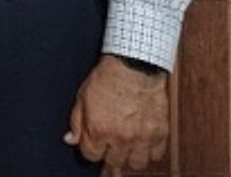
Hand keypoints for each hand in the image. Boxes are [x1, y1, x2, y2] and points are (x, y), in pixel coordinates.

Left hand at [66, 54, 169, 173]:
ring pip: (136, 164)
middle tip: (110, 143)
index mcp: (99, 130)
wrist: (134, 67)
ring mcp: (142, 138)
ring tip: (127, 145)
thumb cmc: (107, 78)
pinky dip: (149, 151)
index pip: (91, 156)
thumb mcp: (82, 97)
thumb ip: (76, 122)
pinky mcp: (160, 133)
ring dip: (130, 156)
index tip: (93, 142)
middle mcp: (121, 138)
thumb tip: (70, 139)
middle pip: (114, 162)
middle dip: (110, 153)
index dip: (91, 148)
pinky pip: (156, 155)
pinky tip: (142, 141)